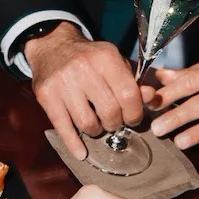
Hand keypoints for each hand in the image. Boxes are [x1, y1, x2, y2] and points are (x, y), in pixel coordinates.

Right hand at [25, 22, 142, 158]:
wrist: (53, 46)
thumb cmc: (89, 58)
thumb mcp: (114, 62)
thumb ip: (133, 81)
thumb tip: (151, 98)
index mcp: (106, 58)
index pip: (129, 95)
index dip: (134, 113)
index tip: (132, 118)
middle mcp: (84, 68)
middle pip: (109, 112)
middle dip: (115, 123)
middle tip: (113, 122)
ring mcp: (63, 83)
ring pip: (88, 123)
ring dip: (96, 131)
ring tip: (96, 125)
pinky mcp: (46, 96)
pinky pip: (62, 127)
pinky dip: (74, 144)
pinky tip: (81, 152)